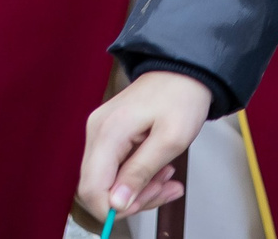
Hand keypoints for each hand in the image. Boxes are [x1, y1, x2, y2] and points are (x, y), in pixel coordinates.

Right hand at [76, 69, 206, 221]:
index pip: (91, 189)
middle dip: (132, 198)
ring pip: (108, 180)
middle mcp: (97, 132)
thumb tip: (117, 203)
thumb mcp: (171, 139)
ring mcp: (101, 132)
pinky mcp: (110, 134)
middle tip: (163, 192)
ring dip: (140, 188)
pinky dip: (138, 175)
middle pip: (98, 187)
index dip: (113, 207)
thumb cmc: (183, 95)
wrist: (186, 69)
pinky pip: (116, 167)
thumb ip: (141, 172)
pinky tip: (160, 171)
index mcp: (108, 132)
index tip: (141, 205)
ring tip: (168, 180)